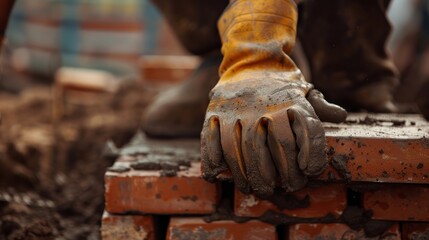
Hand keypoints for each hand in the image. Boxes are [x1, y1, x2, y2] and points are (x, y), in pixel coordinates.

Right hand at [201, 78, 346, 196]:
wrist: (251, 59)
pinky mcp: (214, 111)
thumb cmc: (281, 83)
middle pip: (271, 148)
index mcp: (291, 101)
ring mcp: (236, 109)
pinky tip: (217, 175)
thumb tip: (341, 116)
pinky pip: (210, 140)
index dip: (311, 156)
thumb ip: (321, 107)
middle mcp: (264, 105)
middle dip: (275, 176)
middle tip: (274, 190)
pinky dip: (212, 161)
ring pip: (238, 150)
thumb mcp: (304, 90)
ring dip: (244, 175)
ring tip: (251, 189)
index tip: (308, 172)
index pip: (307, 132)